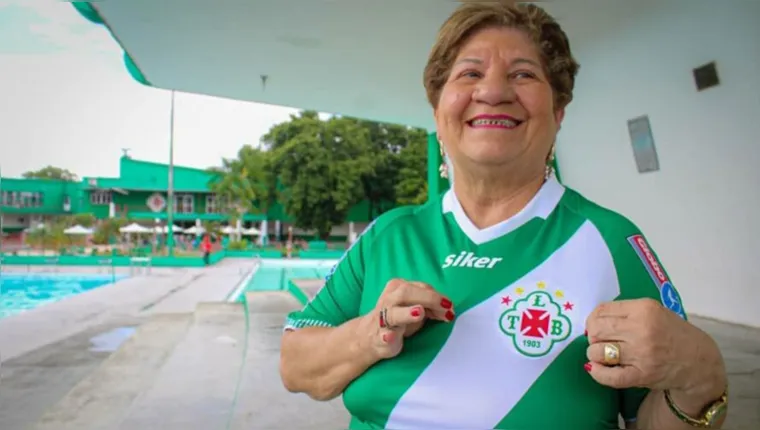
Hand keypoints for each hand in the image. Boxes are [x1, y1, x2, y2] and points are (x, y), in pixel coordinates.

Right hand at [359, 279, 454, 360]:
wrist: (370, 336)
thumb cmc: (398, 318)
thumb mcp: (415, 307)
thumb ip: (431, 304)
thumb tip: (449, 309)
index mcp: (398, 287)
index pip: (421, 287)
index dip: (437, 297)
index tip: (450, 307)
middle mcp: (389, 300)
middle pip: (407, 293)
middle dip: (429, 299)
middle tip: (446, 308)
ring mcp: (383, 319)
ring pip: (394, 314)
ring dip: (407, 314)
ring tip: (419, 312)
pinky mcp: (380, 337)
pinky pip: (382, 336)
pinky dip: (386, 336)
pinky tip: (389, 336)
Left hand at [584, 298, 725, 398]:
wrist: (698, 360)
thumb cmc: (671, 333)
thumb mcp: (653, 311)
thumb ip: (625, 312)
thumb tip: (592, 322)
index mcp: (643, 309)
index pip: (602, 311)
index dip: (593, 319)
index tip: (597, 326)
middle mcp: (642, 329)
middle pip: (597, 330)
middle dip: (592, 336)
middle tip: (599, 341)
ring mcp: (642, 353)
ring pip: (598, 351)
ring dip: (594, 354)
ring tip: (602, 355)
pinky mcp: (642, 375)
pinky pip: (609, 376)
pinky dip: (597, 373)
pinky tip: (597, 369)